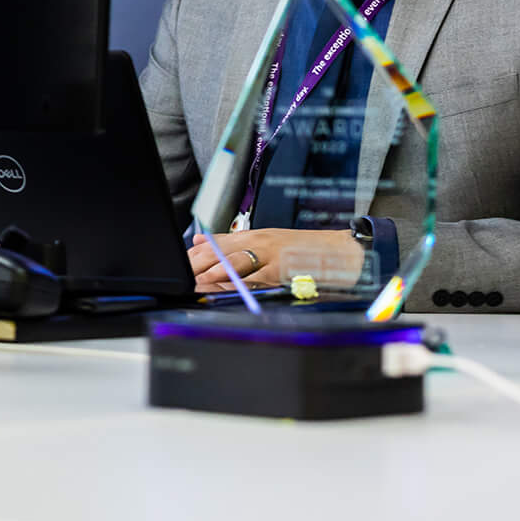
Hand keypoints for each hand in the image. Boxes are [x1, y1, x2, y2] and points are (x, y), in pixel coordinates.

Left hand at [190, 229, 365, 292]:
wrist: (342, 251)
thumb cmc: (304, 250)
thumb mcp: (267, 241)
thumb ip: (233, 242)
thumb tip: (200, 239)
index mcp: (253, 236)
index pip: (214, 243)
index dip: (193, 255)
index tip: (177, 265)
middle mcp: (258, 241)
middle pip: (218, 250)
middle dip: (196, 264)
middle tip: (180, 275)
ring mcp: (270, 254)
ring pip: (234, 260)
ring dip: (211, 271)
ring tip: (195, 280)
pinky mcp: (282, 268)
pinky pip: (256, 275)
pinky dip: (238, 279)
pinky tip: (224, 283)